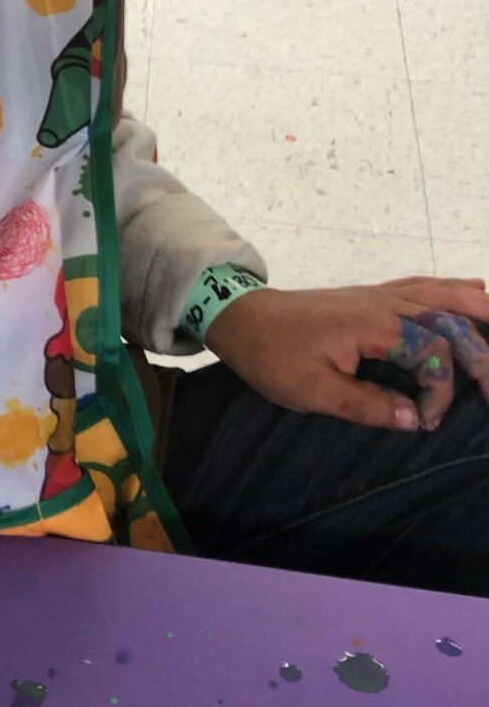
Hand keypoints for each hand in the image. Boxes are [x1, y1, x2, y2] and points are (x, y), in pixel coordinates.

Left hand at [204, 278, 488, 431]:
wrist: (241, 317)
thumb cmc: (272, 355)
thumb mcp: (312, 392)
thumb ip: (367, 405)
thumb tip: (417, 419)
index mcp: (374, 326)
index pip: (435, 353)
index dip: (441, 391)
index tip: (427, 421)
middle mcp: (386, 303)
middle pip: (453, 319)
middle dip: (483, 353)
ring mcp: (381, 294)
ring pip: (445, 293)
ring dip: (480, 310)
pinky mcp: (373, 294)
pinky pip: (426, 286)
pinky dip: (456, 290)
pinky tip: (475, 294)